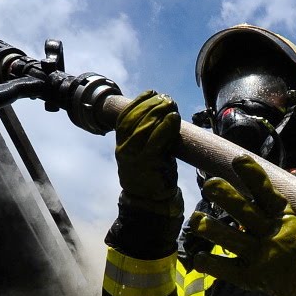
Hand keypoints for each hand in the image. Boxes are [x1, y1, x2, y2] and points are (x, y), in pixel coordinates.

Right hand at [114, 90, 182, 215]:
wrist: (151, 203)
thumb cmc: (153, 176)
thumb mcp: (148, 152)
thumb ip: (151, 136)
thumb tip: (164, 113)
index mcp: (122, 145)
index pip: (124, 117)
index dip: (137, 102)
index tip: (151, 92)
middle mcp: (123, 150)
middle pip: (133, 119)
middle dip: (150, 104)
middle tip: (166, 97)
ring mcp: (133, 157)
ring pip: (143, 128)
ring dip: (158, 112)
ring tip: (170, 104)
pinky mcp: (146, 164)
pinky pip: (155, 141)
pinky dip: (165, 127)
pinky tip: (173, 118)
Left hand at [183, 155, 295, 295]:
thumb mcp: (293, 220)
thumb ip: (270, 204)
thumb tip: (245, 177)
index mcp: (284, 216)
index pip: (267, 192)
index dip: (253, 175)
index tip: (238, 159)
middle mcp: (272, 234)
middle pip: (244, 212)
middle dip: (225, 196)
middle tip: (210, 185)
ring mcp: (261, 257)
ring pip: (230, 239)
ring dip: (210, 228)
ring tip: (196, 220)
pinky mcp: (250, 277)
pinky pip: (224, 269)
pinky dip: (208, 263)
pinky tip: (198, 258)